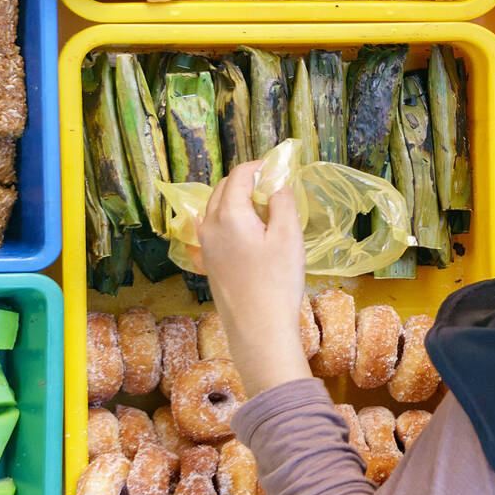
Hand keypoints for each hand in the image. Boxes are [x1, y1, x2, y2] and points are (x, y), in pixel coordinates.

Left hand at [200, 160, 312, 395]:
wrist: (258, 328)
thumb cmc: (276, 281)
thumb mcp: (288, 236)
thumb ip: (282, 202)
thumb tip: (278, 182)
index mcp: (229, 214)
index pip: (239, 175)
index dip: (259, 166)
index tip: (278, 168)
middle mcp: (210, 226)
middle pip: (223, 188)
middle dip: (247, 180)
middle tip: (274, 185)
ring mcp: (205, 245)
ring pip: (216, 208)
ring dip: (237, 199)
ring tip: (265, 207)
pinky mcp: (208, 261)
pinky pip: (214, 227)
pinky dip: (230, 218)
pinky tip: (251, 231)